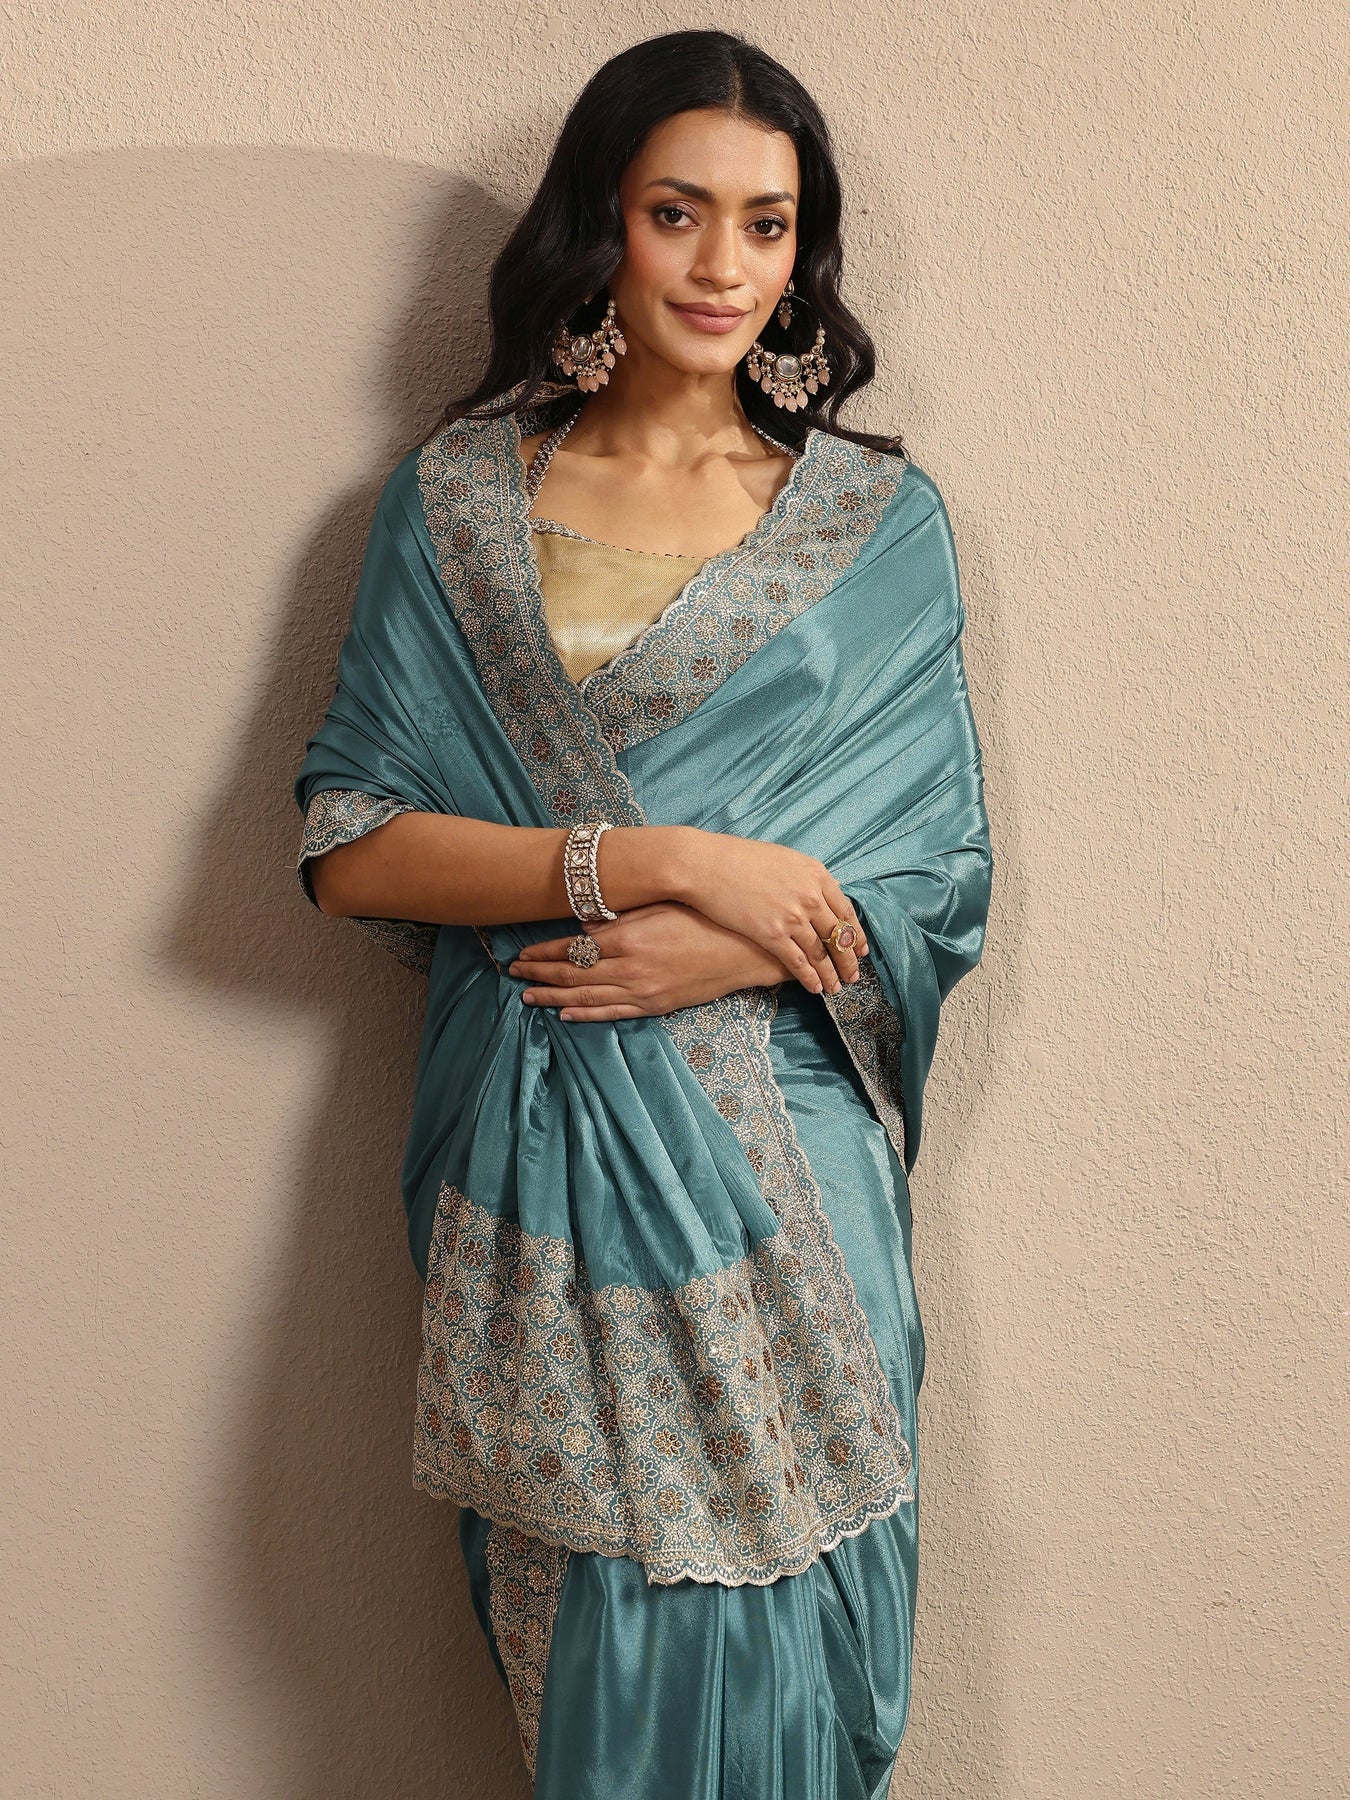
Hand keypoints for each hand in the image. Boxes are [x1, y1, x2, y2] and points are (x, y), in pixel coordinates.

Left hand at [506, 902, 791, 1021]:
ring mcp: (642, 991)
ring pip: (585, 998)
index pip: (572, 947)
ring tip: (528, 996)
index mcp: (629, 937)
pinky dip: (585, 1015)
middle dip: (539, 974)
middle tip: (514, 973)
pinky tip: (566, 1015)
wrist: (746, 950)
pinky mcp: (656, 1005)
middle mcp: (630, 967)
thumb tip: (585, 929)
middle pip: (572, 974)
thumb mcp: (661, 906)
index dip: (543, 952)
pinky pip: (612, 1013)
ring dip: (553, 997)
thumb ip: (621, 918)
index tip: (522, 952)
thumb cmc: (706, 918)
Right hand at [670, 828, 868, 995]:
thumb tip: (816, 891)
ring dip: (832, 973)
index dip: (856, 934)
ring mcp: (793, 916)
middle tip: (854, 976)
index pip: (846, 911)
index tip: (860, 949)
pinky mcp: (772, 934)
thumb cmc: (737, 858)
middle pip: (839, 935)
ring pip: (821, 953)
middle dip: (848, 959)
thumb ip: (804, 878)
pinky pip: (798, 962)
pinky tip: (815, 988)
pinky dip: (809, 978)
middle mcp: (810, 896)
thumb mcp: (782, 859)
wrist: (705, 864)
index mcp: (816, 874)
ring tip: (837, 987)